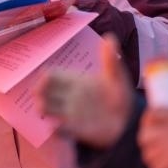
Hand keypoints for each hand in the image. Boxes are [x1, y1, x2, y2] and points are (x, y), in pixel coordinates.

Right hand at [40, 34, 133, 148]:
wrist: (129, 121)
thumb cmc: (119, 95)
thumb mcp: (116, 77)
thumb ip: (110, 60)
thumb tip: (110, 36)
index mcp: (74, 81)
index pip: (53, 75)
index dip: (46, 76)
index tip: (44, 77)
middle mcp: (68, 96)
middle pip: (45, 91)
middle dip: (39, 92)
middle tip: (38, 93)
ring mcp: (70, 113)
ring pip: (48, 109)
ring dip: (43, 108)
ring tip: (42, 108)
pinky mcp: (76, 130)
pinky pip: (61, 131)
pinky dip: (57, 130)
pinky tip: (56, 128)